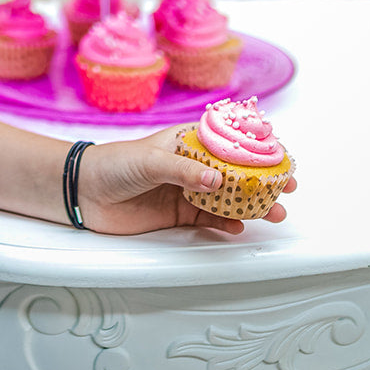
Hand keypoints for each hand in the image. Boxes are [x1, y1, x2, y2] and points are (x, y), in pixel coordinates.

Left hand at [75, 126, 295, 235]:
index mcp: (187, 142)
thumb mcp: (150, 160)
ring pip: (228, 199)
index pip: (229, 142)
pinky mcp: (178, 215)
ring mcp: (186, 191)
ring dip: (252, 206)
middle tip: (285, 191)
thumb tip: (216, 181)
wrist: (84, 191)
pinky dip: (227, 224)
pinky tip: (240, 227)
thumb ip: (183, 171)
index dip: (257, 151)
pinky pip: (210, 220)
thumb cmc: (113, 163)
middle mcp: (191, 166)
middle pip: (236, 173)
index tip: (282, 160)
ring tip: (272, 213)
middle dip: (263, 182)